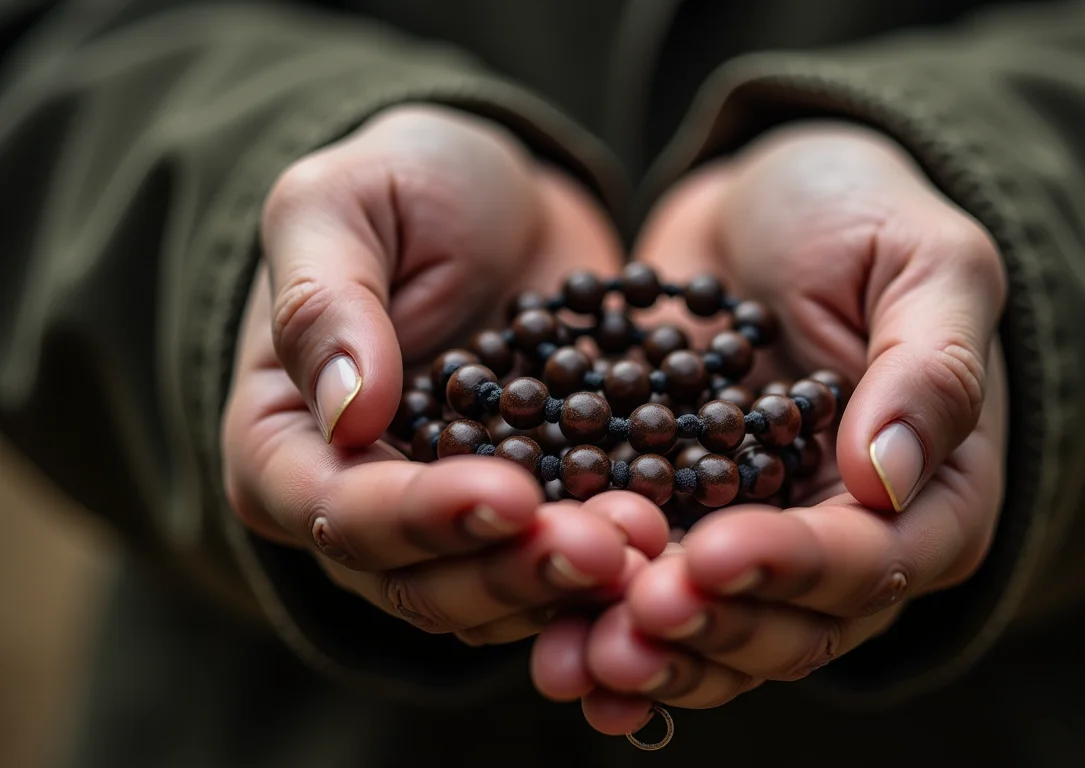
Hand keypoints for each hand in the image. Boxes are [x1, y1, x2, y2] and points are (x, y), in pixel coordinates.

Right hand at [221, 104, 665, 645]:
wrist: (506, 202)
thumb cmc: (405, 186)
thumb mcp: (341, 204)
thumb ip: (325, 302)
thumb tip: (350, 416)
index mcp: (282, 442)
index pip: (337, 511)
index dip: (420, 518)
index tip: (509, 496)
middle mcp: (358, 504)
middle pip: (420, 580)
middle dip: (512, 569)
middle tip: (607, 543)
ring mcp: (446, 525)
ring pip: (494, 596)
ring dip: (569, 582)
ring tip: (649, 538)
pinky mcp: (529, 519)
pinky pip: (557, 567)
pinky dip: (611, 567)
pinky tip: (670, 538)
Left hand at [531, 121, 1008, 731]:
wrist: (761, 206)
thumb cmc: (863, 217)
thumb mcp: (927, 262)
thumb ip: (929, 368)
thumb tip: (886, 478)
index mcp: (938, 496)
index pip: (874, 561)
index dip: (793, 570)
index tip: (712, 557)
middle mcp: (853, 542)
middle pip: (793, 625)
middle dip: (710, 628)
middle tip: (630, 619)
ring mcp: (762, 543)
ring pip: (716, 632)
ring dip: (650, 653)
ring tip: (575, 656)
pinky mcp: (684, 526)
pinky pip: (648, 590)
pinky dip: (601, 621)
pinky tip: (546, 645)